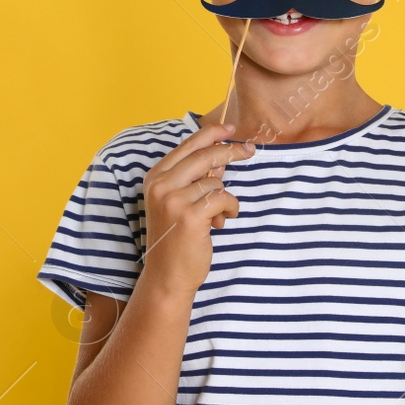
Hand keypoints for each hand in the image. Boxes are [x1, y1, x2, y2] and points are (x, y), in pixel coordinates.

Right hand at [140, 123, 250, 295]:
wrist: (167, 275)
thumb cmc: (176, 239)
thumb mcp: (179, 203)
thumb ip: (195, 179)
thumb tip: (222, 159)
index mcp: (155, 178)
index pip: (187, 146)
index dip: (211, 133)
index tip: (230, 128)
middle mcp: (160, 186)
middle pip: (204, 155)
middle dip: (230, 151)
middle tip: (249, 151)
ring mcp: (173, 200)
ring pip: (216, 182)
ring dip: (225, 198)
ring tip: (218, 216)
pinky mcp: (190, 216)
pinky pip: (223, 198)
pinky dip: (230, 208)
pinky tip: (222, 222)